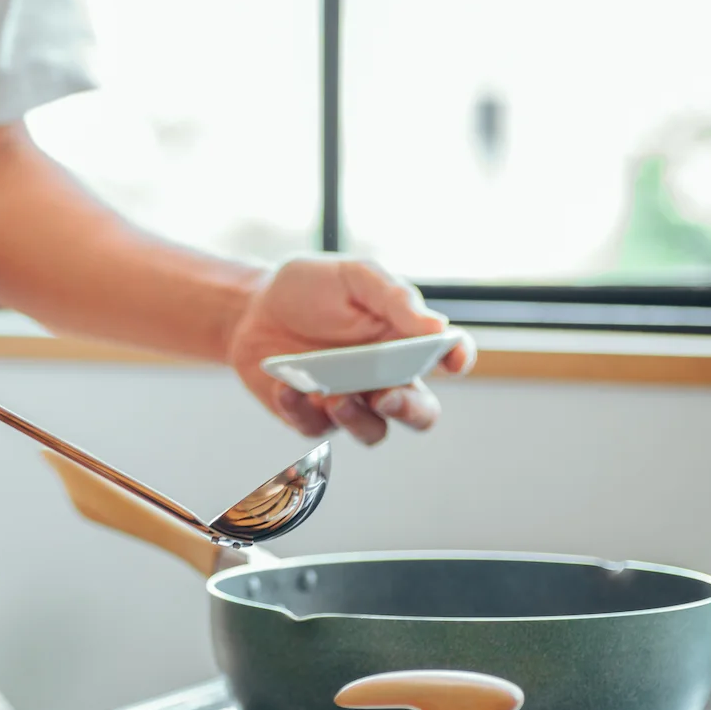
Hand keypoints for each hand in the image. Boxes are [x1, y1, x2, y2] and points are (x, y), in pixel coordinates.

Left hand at [225, 255, 474, 443]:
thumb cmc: (310, 288)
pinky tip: (287, 386)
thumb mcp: (353, 277)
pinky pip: (316, 428)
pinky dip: (302, 410)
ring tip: (332, 396)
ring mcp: (351, 401)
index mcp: (405, 340)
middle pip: (421, 412)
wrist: (252, 307)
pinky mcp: (313, 417)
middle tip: (385, 395)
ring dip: (357, 420)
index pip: (449, 355)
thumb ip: (394, 298)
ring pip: (373, 432)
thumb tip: (437, 327)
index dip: (458, 358)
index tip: (452, 359)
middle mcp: (386, 377)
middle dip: (410, 410)